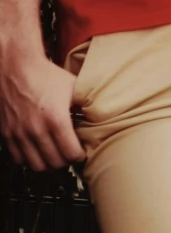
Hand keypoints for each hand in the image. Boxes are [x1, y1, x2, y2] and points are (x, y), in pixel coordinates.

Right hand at [0, 51, 84, 171]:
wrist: (16, 67)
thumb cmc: (46, 76)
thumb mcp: (73, 88)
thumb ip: (86, 106)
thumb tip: (100, 118)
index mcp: (56, 119)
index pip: (71, 154)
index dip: (80, 155)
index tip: (81, 151)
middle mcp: (36, 129)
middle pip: (55, 163)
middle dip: (66, 161)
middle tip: (69, 154)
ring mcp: (19, 133)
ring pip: (37, 165)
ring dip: (48, 164)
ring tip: (55, 155)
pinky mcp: (7, 133)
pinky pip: (19, 158)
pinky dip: (29, 159)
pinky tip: (37, 151)